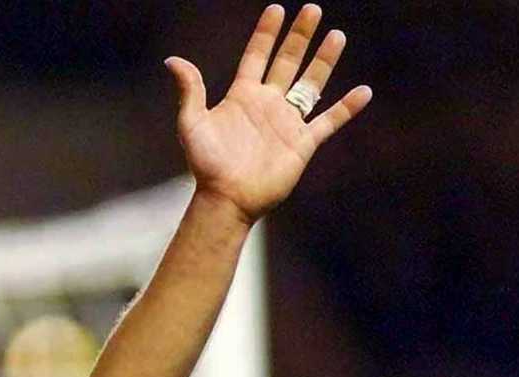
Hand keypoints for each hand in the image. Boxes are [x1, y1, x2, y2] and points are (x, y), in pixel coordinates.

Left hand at [165, 4, 371, 222]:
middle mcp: (267, 104)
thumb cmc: (206, 163)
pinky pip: (329, 120)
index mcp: (242, 96)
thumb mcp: (192, 123)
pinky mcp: (303, 143)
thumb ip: (189, 90)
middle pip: (287, 62)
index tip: (276, 8)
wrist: (226, 197)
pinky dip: (347, 107)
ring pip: (311, 84)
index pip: (257, 56)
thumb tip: (172, 60)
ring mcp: (287, 122)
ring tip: (336, 35)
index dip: (266, 33)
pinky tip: (364, 91)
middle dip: (299, 36)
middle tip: (312, 10)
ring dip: (324, 60)